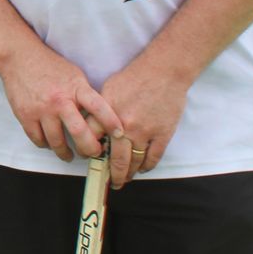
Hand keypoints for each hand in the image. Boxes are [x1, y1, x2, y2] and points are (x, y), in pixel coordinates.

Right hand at [0, 43, 122, 163]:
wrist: (19, 57)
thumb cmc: (50, 66)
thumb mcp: (75, 75)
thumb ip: (86, 95)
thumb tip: (100, 118)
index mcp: (75, 88)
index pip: (98, 108)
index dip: (112, 123)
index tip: (121, 135)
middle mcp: (59, 100)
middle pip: (79, 133)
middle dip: (90, 149)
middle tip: (94, 153)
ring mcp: (41, 110)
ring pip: (57, 142)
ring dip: (66, 153)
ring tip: (71, 155)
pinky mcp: (25, 115)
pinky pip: (38, 139)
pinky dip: (46, 145)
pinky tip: (51, 144)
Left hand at [100, 60, 188, 187]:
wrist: (164, 72)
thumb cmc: (135, 77)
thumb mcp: (108, 90)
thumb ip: (100, 110)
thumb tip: (91, 126)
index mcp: (108, 113)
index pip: (92, 139)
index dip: (88, 152)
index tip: (89, 161)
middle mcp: (125, 126)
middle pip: (115, 159)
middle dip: (111, 175)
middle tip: (109, 182)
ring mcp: (145, 132)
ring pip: (134, 162)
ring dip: (128, 174)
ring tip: (123, 180)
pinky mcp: (162, 135)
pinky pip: (153, 158)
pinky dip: (146, 167)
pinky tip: (142, 169)